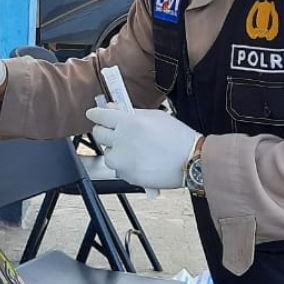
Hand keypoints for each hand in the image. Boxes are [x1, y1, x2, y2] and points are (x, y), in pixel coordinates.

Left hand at [85, 106, 200, 189]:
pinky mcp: (127, 175)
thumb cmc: (177, 137)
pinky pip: (118, 168)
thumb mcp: (154, 116)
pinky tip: (140, 161)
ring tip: (133, 150)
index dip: (95, 114)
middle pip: (98, 134)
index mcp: (128, 122)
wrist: (190, 160)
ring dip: (115, 151)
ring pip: (108, 153)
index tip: (93, 114)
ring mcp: (123, 160)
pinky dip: (125, 165)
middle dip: (104, 131)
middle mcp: (121, 140)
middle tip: (115, 132)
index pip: (100, 115)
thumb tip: (111, 108)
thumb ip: (129, 112)